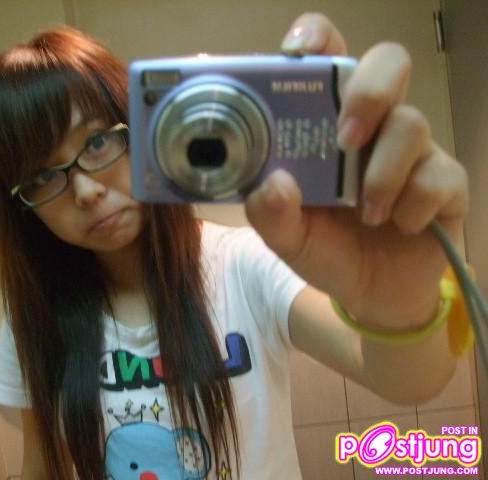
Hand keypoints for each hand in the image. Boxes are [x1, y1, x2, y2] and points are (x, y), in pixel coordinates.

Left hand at [245, 13, 468, 328]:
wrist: (372, 294)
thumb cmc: (326, 249)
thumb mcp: (286, 237)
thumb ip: (270, 213)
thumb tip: (271, 183)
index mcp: (326, 126)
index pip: (328, 60)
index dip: (318, 40)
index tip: (300, 51)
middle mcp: (372, 126)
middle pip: (387, 64)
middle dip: (369, 91)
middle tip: (346, 138)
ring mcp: (412, 151)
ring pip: (412, 123)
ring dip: (383, 173)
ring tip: (365, 213)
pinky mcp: (445, 182)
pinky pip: (440, 175)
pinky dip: (415, 204)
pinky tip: (399, 225)